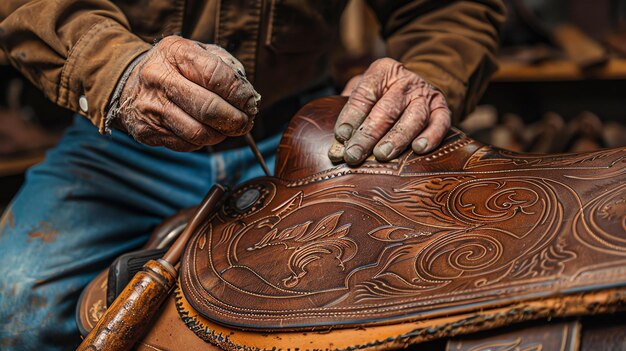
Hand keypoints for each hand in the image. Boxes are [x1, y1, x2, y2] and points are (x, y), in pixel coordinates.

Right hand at [116, 36, 259, 150]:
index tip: (250, 103)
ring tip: (226, 128)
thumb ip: (226, 68)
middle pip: (208, 108)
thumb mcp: (197, 53)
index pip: (216, 76)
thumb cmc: (175, 69)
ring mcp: (151, 106)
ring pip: (198, 133)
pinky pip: (186, 144)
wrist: (128, 83)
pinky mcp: (147, 130)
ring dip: (220, 135)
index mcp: (175, 53)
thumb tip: (249, 97)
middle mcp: (159, 78)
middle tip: (245, 122)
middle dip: (236, 120)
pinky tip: (204, 131)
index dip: (240, 94)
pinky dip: (202, 142)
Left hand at [328, 58, 450, 164]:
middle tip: (354, 155)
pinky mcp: (441, 109)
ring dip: (396, 138)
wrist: (416, 85)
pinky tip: (419, 149)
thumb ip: (349, 112)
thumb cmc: (381, 95)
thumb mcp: (363, 91)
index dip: (352, 116)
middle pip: (386, 109)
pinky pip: (440, 123)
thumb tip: (337, 145)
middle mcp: (405, 81)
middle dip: (368, 134)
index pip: (364, 94)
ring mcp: (425, 94)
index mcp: (382, 71)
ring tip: (381, 155)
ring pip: (413, 116)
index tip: (341, 136)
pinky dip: (431, 136)